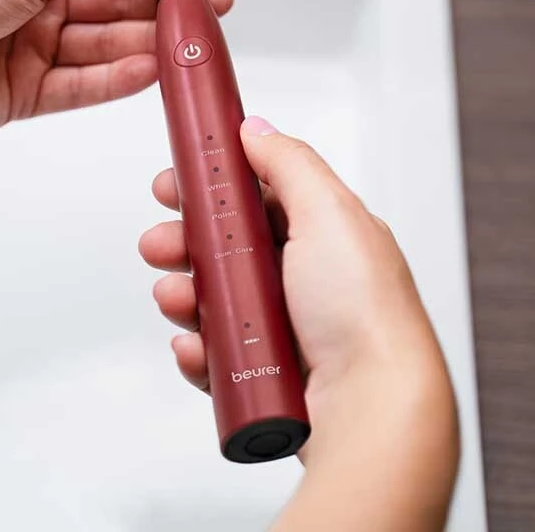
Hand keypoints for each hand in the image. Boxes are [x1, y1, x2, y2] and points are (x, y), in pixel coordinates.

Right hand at [139, 117, 458, 530]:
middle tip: (161, 243)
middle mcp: (304, 277)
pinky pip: (218, 351)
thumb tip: (257, 129)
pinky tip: (193, 344)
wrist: (372, 405)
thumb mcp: (329, 212)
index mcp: (322, 233)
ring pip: (216, 299)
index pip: (255, 197)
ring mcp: (286, 325)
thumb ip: (289, 163)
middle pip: (227, 247)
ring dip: (185, 293)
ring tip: (175, 297)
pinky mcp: (269, 369)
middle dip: (185, 242)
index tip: (175, 185)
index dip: (211, 188)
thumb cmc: (365, 311)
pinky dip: (198, 346)